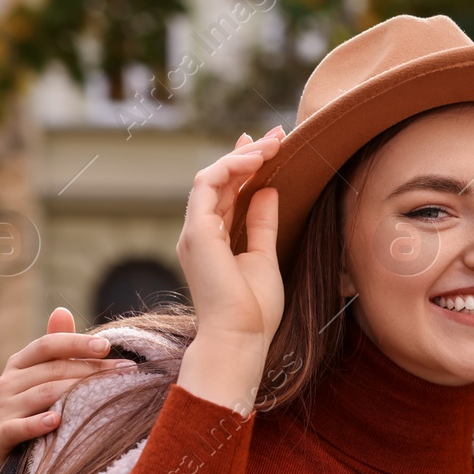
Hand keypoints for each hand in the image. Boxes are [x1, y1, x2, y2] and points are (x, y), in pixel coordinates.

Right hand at [0, 308, 134, 471]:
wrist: (6, 451)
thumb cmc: (33, 407)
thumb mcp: (42, 375)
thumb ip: (55, 348)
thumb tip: (62, 309)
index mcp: (19, 363)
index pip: (48, 345)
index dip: (77, 343)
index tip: (107, 346)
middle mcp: (7, 382)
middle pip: (52, 370)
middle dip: (91, 370)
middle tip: (125, 373)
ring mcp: (2, 408)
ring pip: (43, 395)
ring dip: (76, 394)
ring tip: (106, 395)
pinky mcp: (0, 435)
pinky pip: (20, 427)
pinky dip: (37, 424)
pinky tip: (57, 421)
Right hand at [175, 125, 287, 411]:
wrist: (241, 338)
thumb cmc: (255, 310)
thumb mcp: (265, 256)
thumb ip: (263, 223)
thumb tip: (270, 191)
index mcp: (216, 241)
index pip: (229, 193)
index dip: (247, 167)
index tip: (273, 147)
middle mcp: (201, 233)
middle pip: (221, 181)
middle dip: (248, 154)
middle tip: (277, 135)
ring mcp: (195, 232)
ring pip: (212, 178)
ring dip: (242, 157)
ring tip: (272, 143)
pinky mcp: (196, 233)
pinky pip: (207, 186)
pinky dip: (230, 168)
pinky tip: (254, 159)